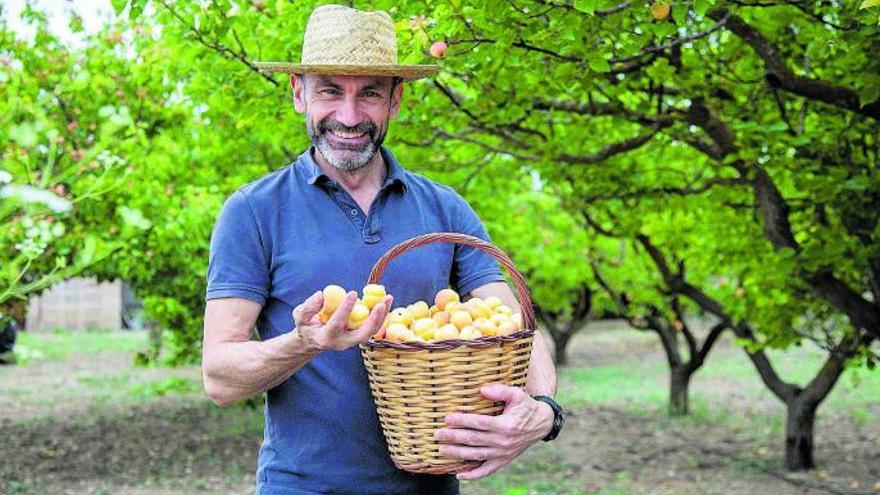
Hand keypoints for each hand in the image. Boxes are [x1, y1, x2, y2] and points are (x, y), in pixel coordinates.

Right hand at [292, 290, 391, 352]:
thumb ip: (308, 307)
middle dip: (373, 320)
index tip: (352, 293)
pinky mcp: (359, 337)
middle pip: (362, 335)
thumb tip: (321, 295)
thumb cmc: (307, 326)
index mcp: (326, 337)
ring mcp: (352, 342)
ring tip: (388, 298)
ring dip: (382, 316)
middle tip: (382, 303)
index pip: (337, 323)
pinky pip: (372, 328)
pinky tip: (386, 302)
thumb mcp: (299, 316)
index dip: (345, 309)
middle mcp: (342, 343)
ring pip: (371, 332)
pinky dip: (381, 316)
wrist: (313, 341)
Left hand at [434, 383, 554, 480]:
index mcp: (506, 425)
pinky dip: (473, 475)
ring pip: (476, 455)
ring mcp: (503, 454)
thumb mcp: (517, 394)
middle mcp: (503, 442)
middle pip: (473, 440)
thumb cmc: (525, 406)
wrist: (541, 424)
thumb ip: (500, 390)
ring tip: (441, 449)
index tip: (447, 418)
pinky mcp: (503, 461)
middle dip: (453, 437)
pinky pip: (487, 471)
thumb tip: (482, 389)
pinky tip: (459, 474)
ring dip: (457, 454)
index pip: (479, 423)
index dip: (462, 421)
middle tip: (437, 434)